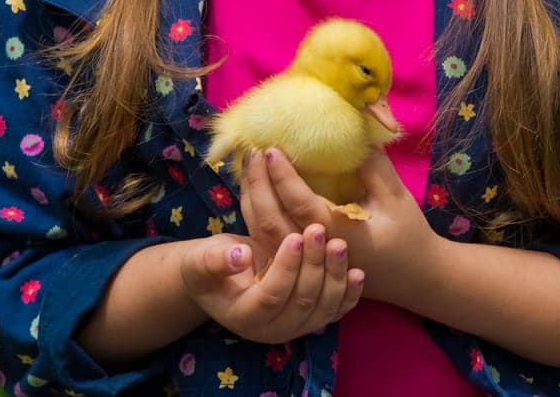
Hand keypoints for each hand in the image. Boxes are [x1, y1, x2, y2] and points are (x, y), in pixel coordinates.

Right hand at [179, 230, 363, 344]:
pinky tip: (358, 273)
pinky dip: (349, 294)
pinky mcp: (312, 318)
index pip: (271, 296)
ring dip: (334, 276)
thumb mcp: (201, 261)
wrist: (223, 277)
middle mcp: (272, 329)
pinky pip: (335, 311)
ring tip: (339, 245)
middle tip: (319, 231)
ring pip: (322, 307)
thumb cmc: (208, 266)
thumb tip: (239, 256)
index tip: (294, 236)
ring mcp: (295, 327)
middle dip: (313, 265)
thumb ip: (214, 261)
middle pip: (301, 302)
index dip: (285, 268)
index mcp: (244, 316)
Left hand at [260, 146, 438, 305]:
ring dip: (252, 198)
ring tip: (248, 166)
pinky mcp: (302, 265)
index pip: (300, 204)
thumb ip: (371, 164)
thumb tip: (348, 129)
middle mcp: (316, 252)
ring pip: (265, 234)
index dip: (282, 176)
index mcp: (339, 234)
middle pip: (272, 221)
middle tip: (252, 152)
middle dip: (258, 184)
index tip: (272, 149)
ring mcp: (306, 263)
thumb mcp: (395, 194)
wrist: (415, 275)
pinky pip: (269, 241)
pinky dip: (256, 215)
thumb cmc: (406, 232)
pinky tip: (254, 191)